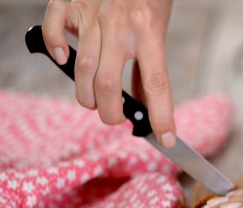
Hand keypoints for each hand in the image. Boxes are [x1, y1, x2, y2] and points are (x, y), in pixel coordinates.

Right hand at [42, 0, 175, 146]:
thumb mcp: (158, 31)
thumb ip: (147, 67)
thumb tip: (143, 106)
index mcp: (149, 31)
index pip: (156, 84)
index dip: (162, 116)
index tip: (166, 138)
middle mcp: (120, 24)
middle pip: (108, 84)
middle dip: (110, 113)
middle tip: (114, 117)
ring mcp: (92, 13)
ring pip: (82, 68)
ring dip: (87, 95)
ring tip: (94, 101)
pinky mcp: (72, 2)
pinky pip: (54, 28)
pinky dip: (54, 48)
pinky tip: (63, 58)